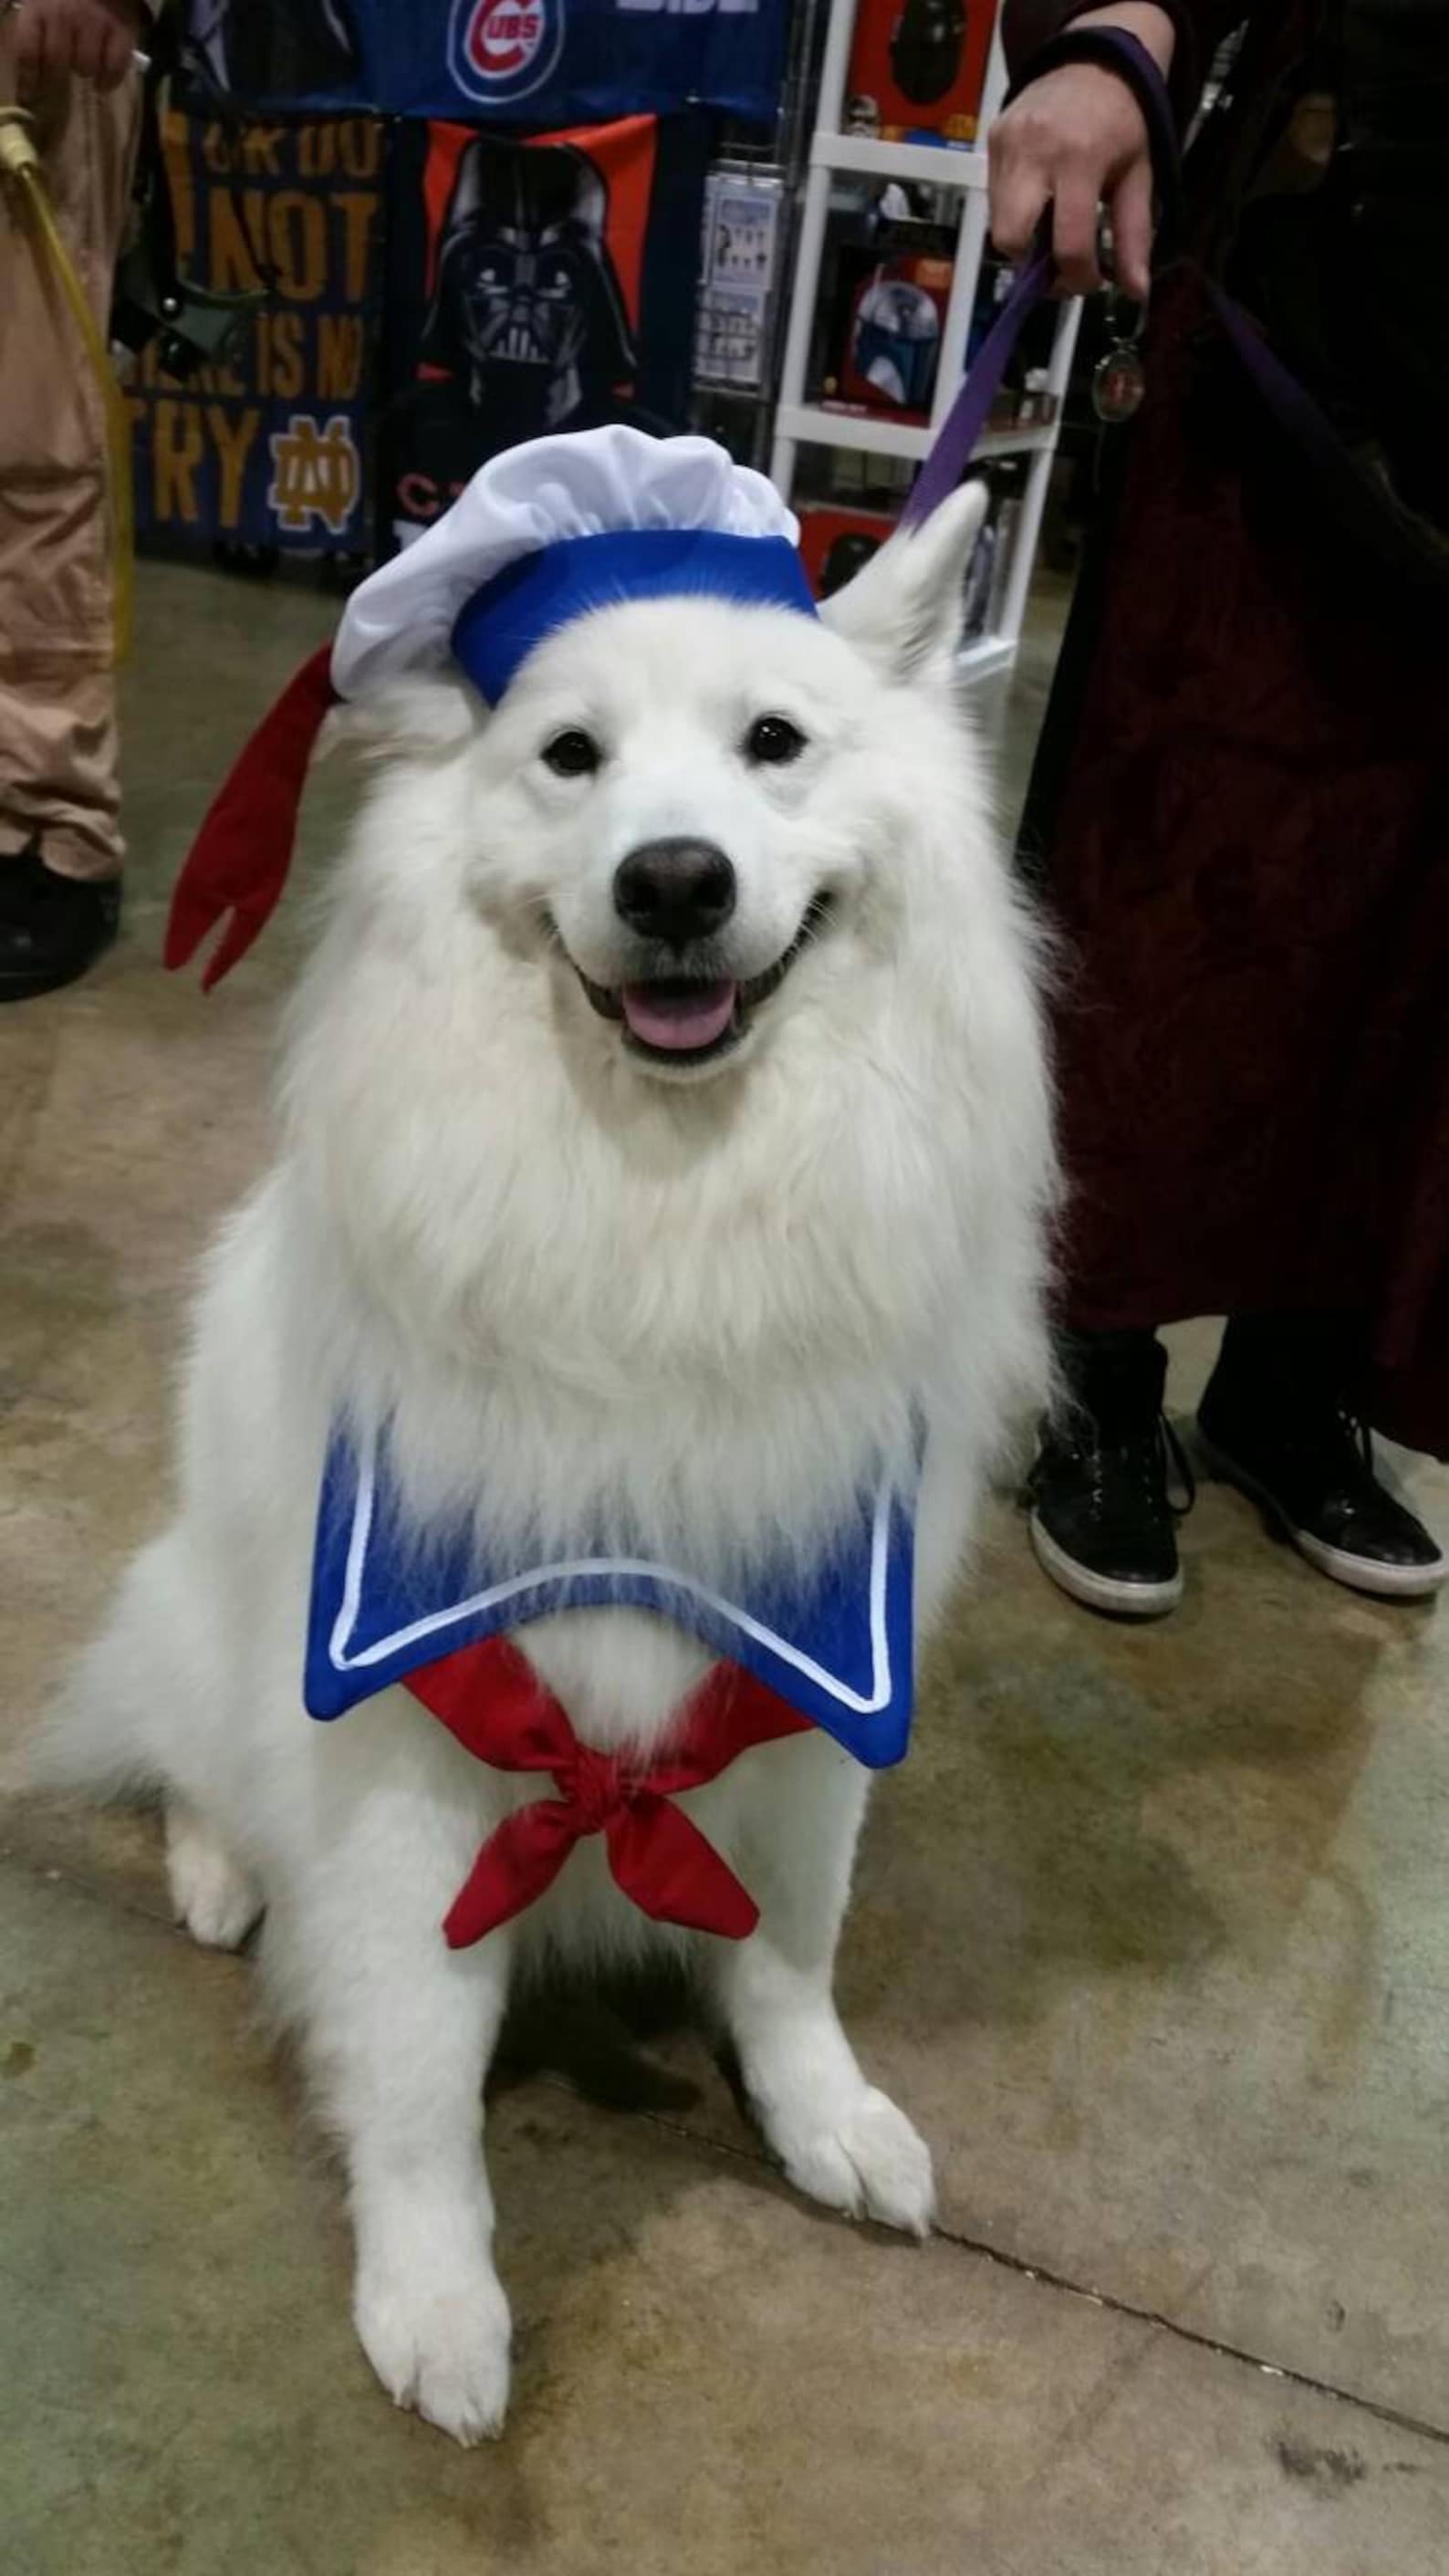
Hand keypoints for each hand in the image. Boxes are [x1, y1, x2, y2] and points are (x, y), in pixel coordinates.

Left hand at [14, 0, 142, 98]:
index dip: (28, 79)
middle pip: (56, 60)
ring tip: (85, 67)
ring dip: (85, 71)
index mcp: (39, 10)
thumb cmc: (67, 0)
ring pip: (86, 65)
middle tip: (61, 81)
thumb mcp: (42, 8)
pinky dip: (110, 80)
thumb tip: (31, 79)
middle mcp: (64, 15)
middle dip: (57, 76)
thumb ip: (35, 35)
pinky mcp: (121, 30)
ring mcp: (94, 22)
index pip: (28, 52)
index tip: (30, 98)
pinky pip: (114, 66)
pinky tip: (104, 84)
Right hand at [988, 2, 1174, 299]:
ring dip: (1025, 241)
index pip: (1068, 243)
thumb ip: (1134, 237)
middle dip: (1033, 266)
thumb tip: (1136, 293)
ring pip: (999, 224)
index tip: (1091, 281)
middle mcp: (1035, 151)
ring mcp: (1007, 144)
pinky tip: (1040, 200)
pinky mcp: (992, 140)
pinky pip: (995, 198)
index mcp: (1080, 159)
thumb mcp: (1138, 177)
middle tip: (1059, 264)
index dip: (1078, 278)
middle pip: (1012, 241)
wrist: (1095, 58)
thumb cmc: (1124, 120)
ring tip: (1052, 229)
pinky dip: (1016, 213)